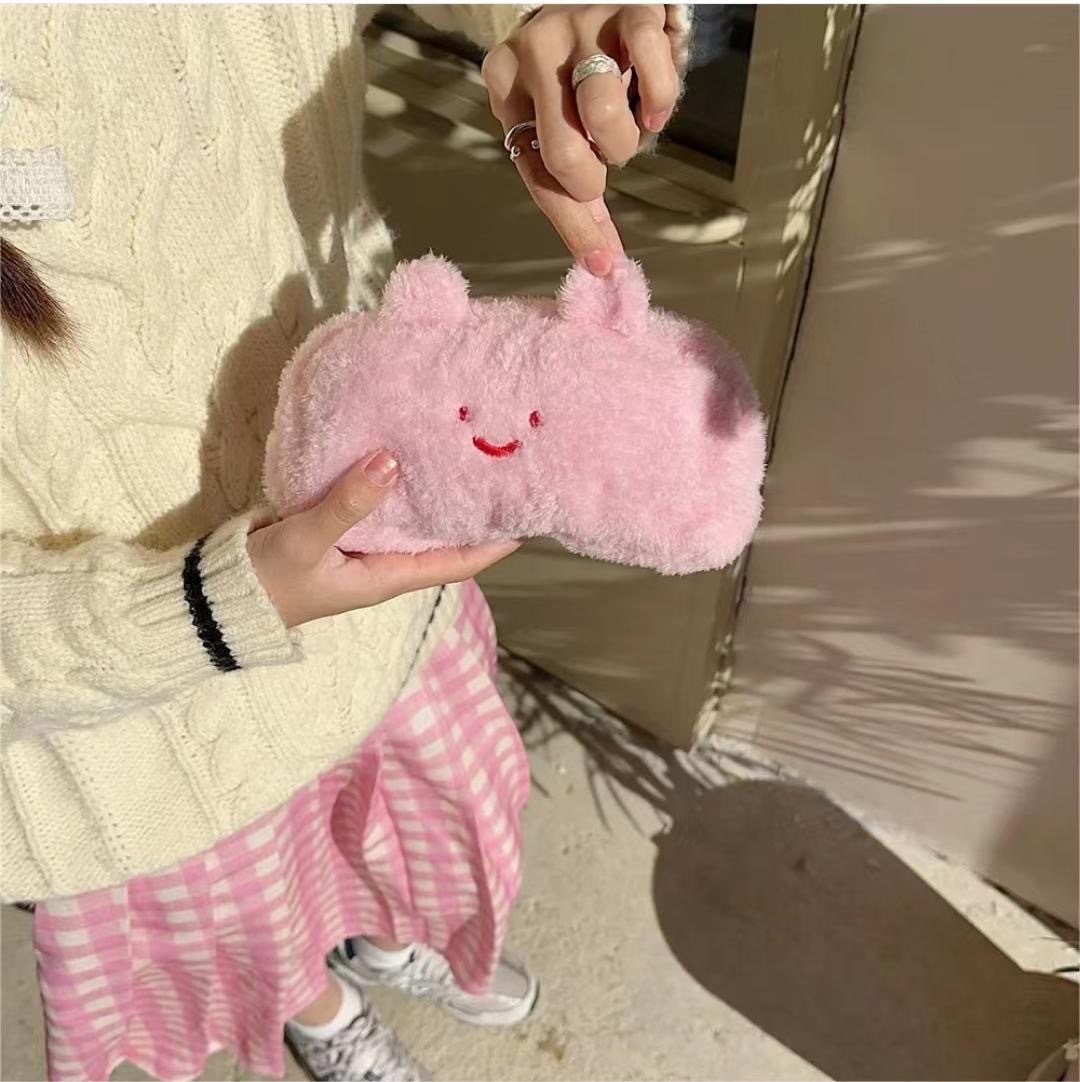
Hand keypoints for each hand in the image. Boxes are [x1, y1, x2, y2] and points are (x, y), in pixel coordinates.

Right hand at [248, 450, 518, 627]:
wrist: (219, 597)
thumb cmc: (267, 580)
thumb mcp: (307, 541)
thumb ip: (347, 504)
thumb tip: (392, 462)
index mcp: (386, 577)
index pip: (456, 563)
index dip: (492, 544)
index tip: (527, 517)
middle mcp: (383, 564)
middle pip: (441, 540)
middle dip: (471, 511)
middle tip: (501, 471)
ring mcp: (361, 549)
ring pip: (412, 521)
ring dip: (436, 496)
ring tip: (464, 456)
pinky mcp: (340, 531)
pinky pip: (381, 509)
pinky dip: (396, 486)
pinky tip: (404, 456)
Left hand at [482, 4, 679, 274]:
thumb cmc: (574, 74)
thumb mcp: (556, 123)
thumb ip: (573, 188)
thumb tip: (602, 264)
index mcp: (505, 86)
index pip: (536, 172)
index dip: (572, 223)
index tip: (601, 263)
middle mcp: (533, 51)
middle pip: (562, 151)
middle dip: (592, 177)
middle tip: (602, 166)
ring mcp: (579, 26)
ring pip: (602, 114)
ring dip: (624, 143)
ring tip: (626, 132)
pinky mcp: (628, 10)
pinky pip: (652, 70)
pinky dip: (660, 103)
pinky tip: (652, 111)